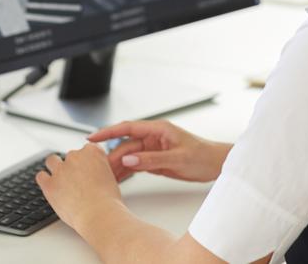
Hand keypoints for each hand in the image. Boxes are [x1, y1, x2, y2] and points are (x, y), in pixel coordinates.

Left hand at [35, 144, 123, 234]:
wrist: (99, 213)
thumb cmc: (108, 200)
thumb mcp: (111, 177)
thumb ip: (100, 170)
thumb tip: (93, 174)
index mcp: (92, 152)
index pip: (87, 149)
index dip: (87, 161)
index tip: (88, 170)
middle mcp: (75, 156)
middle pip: (70, 156)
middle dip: (73, 166)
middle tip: (77, 180)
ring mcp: (60, 169)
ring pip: (52, 160)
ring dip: (56, 167)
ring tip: (61, 180)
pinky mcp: (49, 184)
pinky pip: (41, 176)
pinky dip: (45, 180)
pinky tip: (51, 186)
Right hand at [88, 120, 231, 182]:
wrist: (216, 165)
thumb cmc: (202, 155)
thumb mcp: (177, 158)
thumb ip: (151, 159)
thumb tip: (128, 159)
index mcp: (158, 129)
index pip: (127, 128)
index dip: (108, 132)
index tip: (92, 137)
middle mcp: (153, 138)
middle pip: (125, 146)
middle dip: (111, 156)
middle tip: (98, 169)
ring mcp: (153, 150)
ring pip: (129, 157)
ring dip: (117, 166)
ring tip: (104, 176)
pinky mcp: (155, 161)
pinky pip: (136, 165)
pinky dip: (127, 171)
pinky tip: (117, 179)